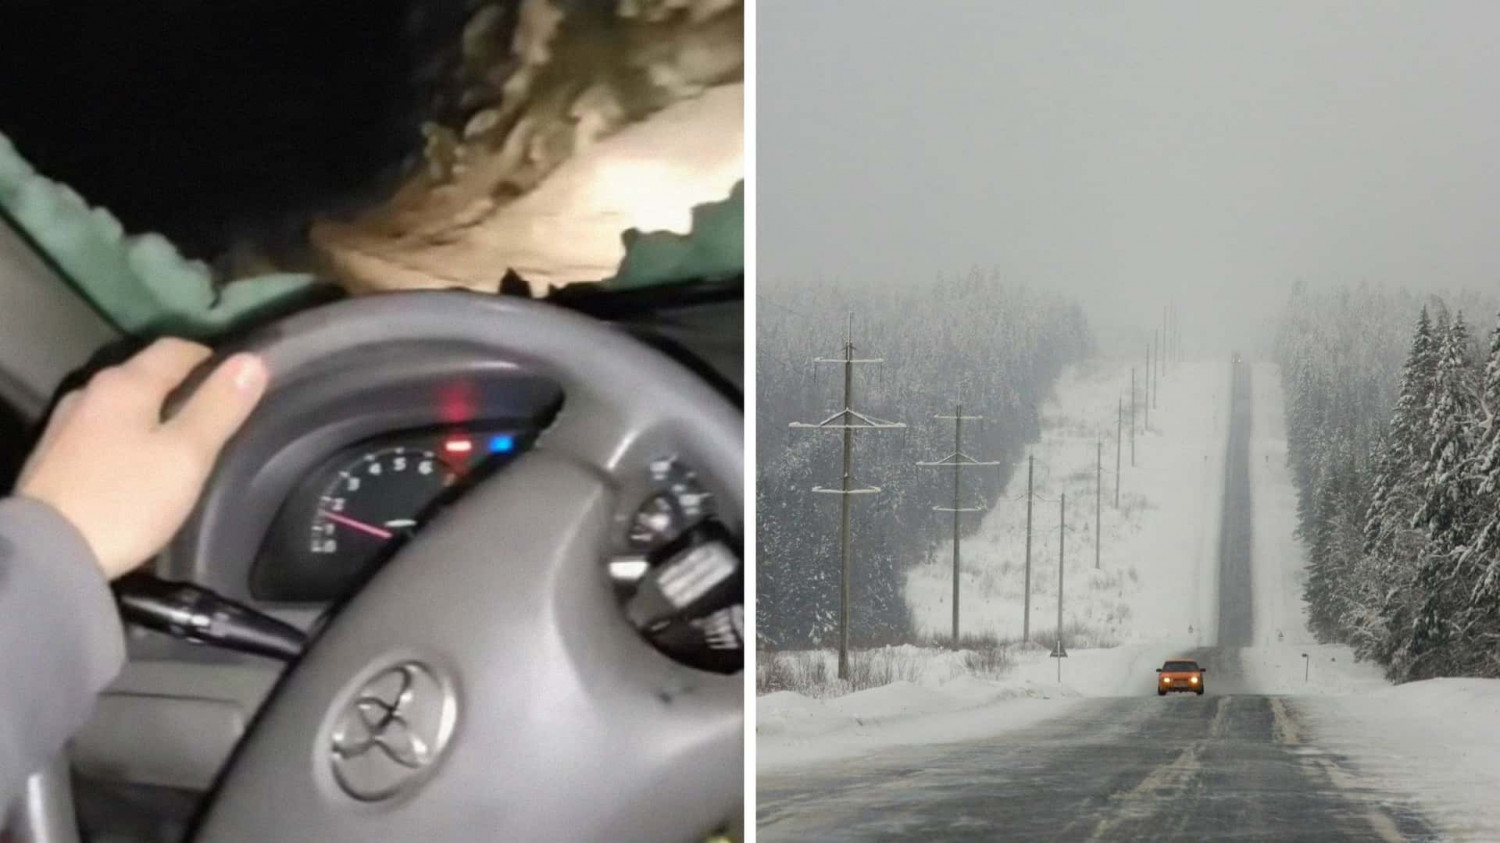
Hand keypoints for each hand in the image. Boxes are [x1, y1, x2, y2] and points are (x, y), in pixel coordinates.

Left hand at [17, 339, 267, 578]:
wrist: (49, 553)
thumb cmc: (127, 499)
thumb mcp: (187, 455)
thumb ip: (220, 406)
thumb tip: (252, 360)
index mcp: (125, 384)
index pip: (177, 350)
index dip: (213, 360)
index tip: (239, 383)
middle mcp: (91, 393)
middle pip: (146, 376)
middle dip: (183, 389)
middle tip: (219, 417)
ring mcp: (66, 426)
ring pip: (122, 406)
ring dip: (153, 415)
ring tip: (182, 446)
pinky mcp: (54, 459)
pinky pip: (102, 433)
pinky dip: (127, 438)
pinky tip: (139, 467)